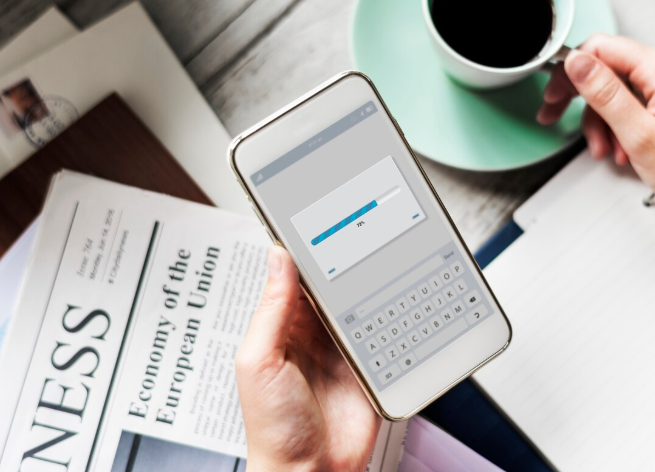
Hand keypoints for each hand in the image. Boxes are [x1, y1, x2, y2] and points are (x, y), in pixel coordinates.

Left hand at [236, 247, 378, 471]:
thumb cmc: (273, 430)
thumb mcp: (259, 362)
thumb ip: (271, 310)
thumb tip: (277, 259)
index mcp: (280, 328)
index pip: (292, 277)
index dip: (302, 251)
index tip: (315, 223)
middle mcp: (312, 334)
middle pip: (330, 286)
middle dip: (342, 263)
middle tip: (358, 233)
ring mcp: (342, 347)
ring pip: (358, 301)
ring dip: (368, 285)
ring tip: (379, 256)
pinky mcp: (370, 362)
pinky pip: (382, 329)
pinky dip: (389, 313)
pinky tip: (395, 296)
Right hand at [538, 34, 654, 258]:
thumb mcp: (639, 135)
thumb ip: (605, 94)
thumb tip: (578, 62)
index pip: (603, 48)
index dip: (571, 71)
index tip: (553, 94)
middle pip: (609, 68)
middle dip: (582, 98)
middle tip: (556, 115)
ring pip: (618, 90)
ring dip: (602, 120)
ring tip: (604, 150)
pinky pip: (635, 103)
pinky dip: (620, 125)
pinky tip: (622, 150)